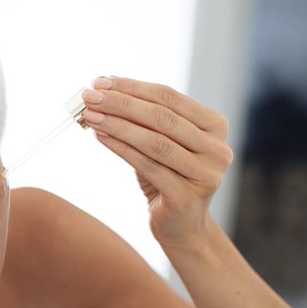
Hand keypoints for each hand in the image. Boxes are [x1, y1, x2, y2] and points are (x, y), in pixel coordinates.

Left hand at [80, 76, 233, 247]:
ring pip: (154, 141)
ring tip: (90, 115)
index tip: (99, 81)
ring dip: (117, 125)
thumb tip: (102, 89)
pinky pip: (147, 166)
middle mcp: (217, 149)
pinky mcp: (187, 196)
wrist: (180, 226)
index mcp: (215, 126)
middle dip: (121, 103)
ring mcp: (205, 174)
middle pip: (162, 118)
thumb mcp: (159, 142)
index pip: (169, 97)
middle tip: (89, 95)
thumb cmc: (166, 176)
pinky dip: (121, 149)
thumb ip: (142, 118)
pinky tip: (99, 137)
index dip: (132, 87)